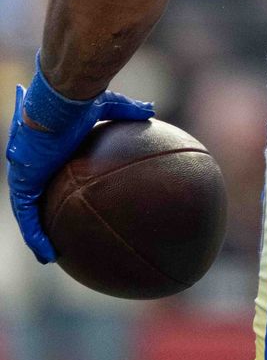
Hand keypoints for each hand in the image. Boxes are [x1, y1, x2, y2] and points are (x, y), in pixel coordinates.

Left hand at [7, 61, 154, 262]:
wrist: (58, 102)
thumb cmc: (79, 102)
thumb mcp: (109, 106)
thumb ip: (127, 110)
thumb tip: (151, 111)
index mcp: (52, 152)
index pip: (52, 177)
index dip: (58, 191)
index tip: (69, 203)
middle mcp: (36, 167)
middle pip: (37, 198)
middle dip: (42, 217)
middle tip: (55, 234)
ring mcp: (25, 177)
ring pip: (28, 214)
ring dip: (36, 235)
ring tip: (49, 256)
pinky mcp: (22, 185)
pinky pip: (27, 218)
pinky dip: (35, 236)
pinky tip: (47, 254)